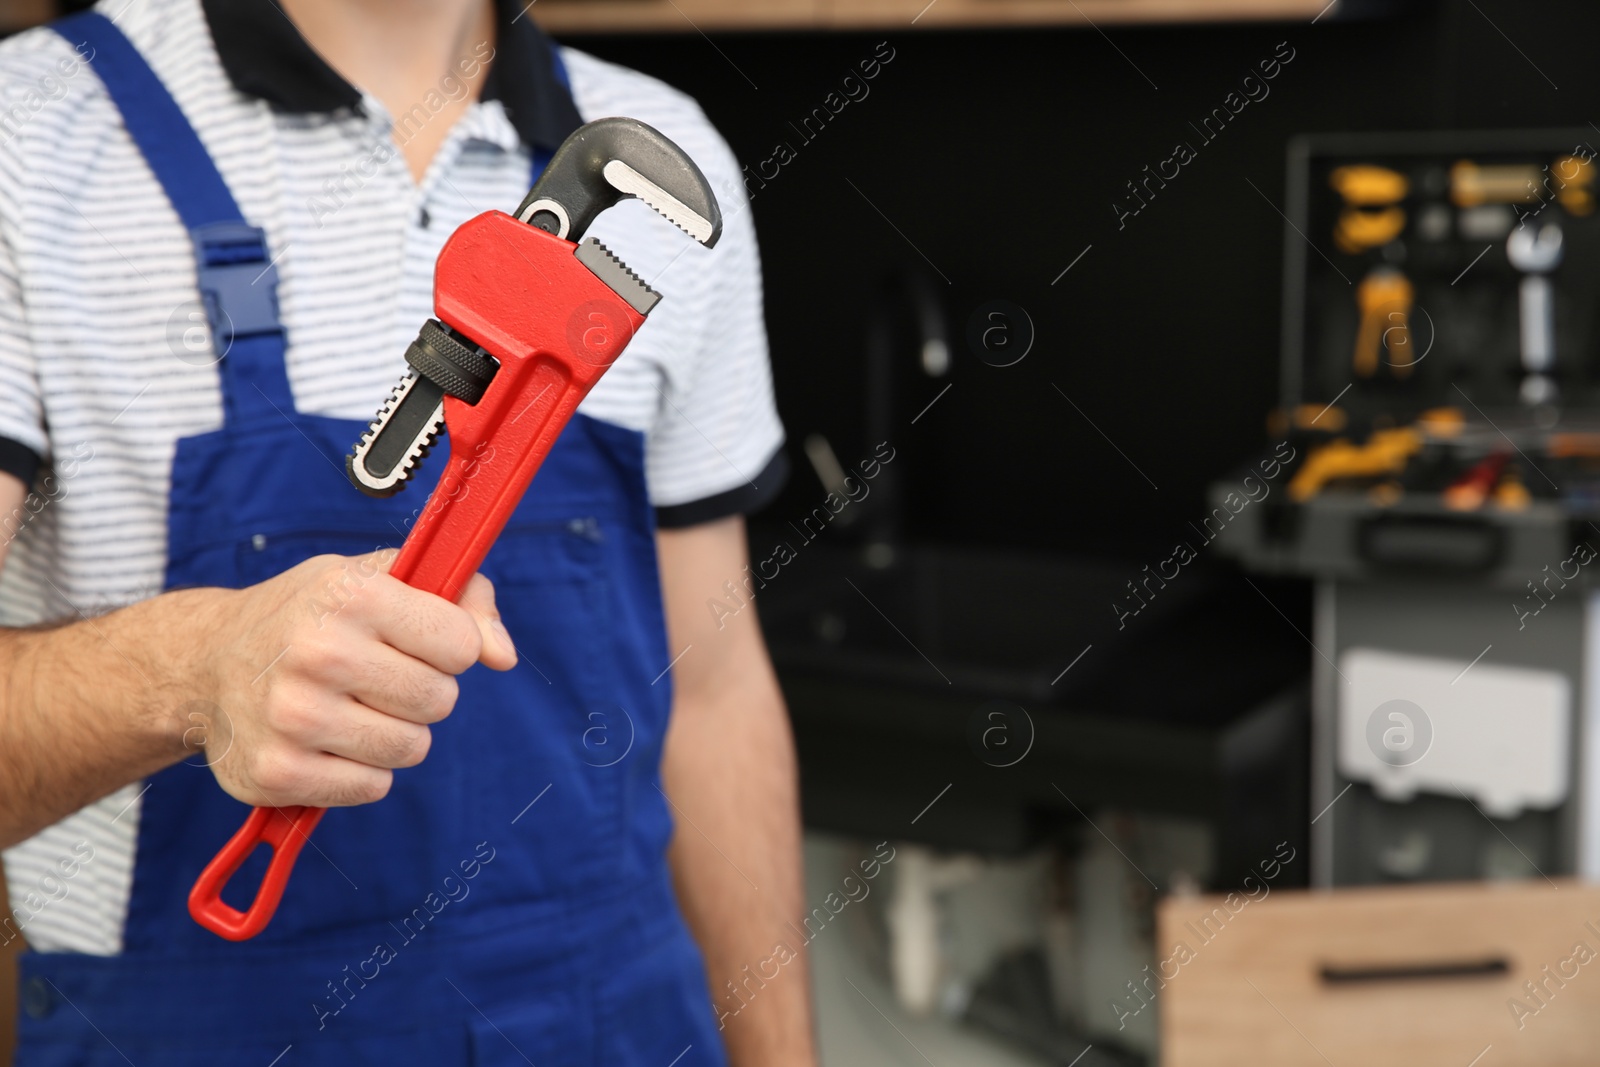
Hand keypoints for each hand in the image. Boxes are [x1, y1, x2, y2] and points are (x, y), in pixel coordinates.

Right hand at [192, 550, 515, 807]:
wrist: (208, 662)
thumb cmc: (316, 615)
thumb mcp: (383, 577)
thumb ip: (464, 599)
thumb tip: (503, 656)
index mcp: (348, 594)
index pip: (460, 644)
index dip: (448, 645)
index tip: (415, 638)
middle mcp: (317, 653)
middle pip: (440, 701)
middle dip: (422, 691)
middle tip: (377, 674)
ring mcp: (292, 717)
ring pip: (411, 748)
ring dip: (394, 732)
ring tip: (351, 705)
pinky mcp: (277, 772)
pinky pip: (373, 786)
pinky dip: (361, 768)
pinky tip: (327, 738)